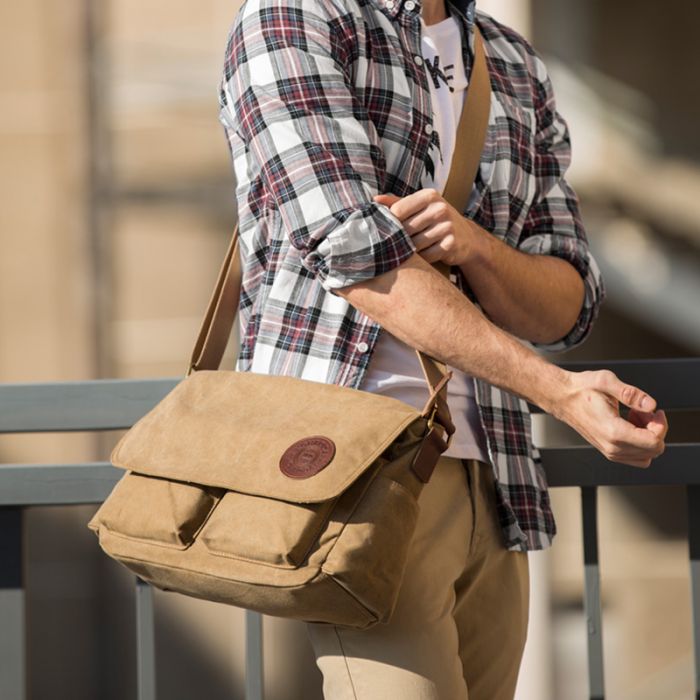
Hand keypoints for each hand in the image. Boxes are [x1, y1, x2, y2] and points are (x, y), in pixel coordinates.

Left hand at [374, 189, 483, 266]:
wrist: (467, 237)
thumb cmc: (436, 220)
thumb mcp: (420, 206)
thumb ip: (397, 202)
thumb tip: (374, 200)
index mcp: (429, 195)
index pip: (398, 210)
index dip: (390, 223)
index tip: (388, 229)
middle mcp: (440, 208)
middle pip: (405, 229)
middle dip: (399, 239)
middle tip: (397, 244)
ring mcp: (447, 226)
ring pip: (414, 244)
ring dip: (409, 250)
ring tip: (410, 249)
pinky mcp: (451, 244)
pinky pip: (427, 256)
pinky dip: (422, 259)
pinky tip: (423, 256)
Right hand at [553, 369, 667, 467]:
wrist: (562, 398)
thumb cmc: (580, 389)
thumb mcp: (606, 381)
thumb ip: (631, 393)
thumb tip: (651, 405)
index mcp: (613, 431)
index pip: (654, 442)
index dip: (660, 425)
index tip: (653, 411)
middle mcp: (611, 447)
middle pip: (653, 450)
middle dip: (655, 429)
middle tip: (643, 411)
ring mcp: (610, 452)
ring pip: (646, 456)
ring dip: (648, 436)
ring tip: (635, 417)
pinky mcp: (609, 452)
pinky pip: (636, 457)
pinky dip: (639, 442)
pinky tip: (629, 424)